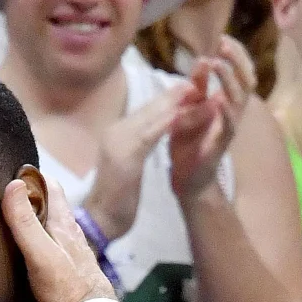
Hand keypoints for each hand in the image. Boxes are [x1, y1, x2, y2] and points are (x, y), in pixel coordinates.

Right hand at [2, 175, 117, 301]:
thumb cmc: (65, 288)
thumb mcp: (39, 253)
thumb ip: (25, 222)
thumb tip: (13, 184)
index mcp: (64, 222)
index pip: (51, 186)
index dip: (32, 178)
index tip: (10, 179)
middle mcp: (72, 232)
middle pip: (52, 205)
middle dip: (32, 198)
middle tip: (7, 202)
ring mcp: (74, 250)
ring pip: (55, 225)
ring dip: (37, 220)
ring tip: (15, 225)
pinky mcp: (73, 268)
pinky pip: (56, 244)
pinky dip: (43, 240)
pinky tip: (34, 252)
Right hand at [83, 85, 189, 241]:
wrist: (99, 222)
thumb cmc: (114, 201)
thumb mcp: (127, 167)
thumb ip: (137, 147)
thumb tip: (153, 132)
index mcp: (116, 133)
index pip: (146, 110)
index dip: (170, 98)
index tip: (192, 88)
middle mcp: (116, 131)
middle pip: (151, 108)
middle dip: (177, 95)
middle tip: (202, 80)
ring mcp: (119, 142)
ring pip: (155, 117)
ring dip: (180, 104)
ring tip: (202, 91)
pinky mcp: (126, 156)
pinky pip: (153, 134)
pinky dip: (172, 123)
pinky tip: (188, 114)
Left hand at [169, 36, 254, 202]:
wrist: (187, 181)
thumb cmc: (188, 146)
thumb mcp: (188, 111)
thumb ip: (195, 89)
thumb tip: (202, 60)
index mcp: (225, 103)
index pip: (239, 72)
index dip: (234, 54)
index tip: (222, 38)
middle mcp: (232, 113)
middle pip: (247, 79)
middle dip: (237, 60)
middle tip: (223, 45)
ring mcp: (229, 128)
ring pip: (240, 99)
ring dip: (229, 80)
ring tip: (217, 64)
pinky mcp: (222, 145)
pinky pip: (229, 125)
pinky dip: (226, 111)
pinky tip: (220, 99)